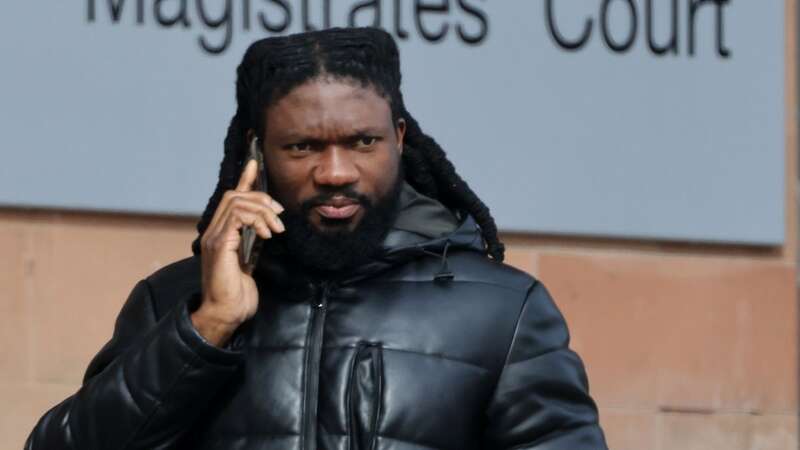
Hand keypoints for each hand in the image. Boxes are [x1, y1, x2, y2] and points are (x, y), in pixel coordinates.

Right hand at [192, 159, 284, 346]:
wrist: (226, 312)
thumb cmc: (238, 292)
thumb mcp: (251, 260)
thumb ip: (254, 241)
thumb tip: (268, 226)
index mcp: (222, 233)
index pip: (232, 198)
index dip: (244, 179)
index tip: (255, 163)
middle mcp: (214, 231)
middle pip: (234, 195)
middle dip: (260, 197)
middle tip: (279, 215)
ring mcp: (215, 237)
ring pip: (237, 203)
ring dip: (262, 211)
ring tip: (276, 228)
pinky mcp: (220, 245)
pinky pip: (238, 217)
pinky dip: (257, 221)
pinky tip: (268, 235)